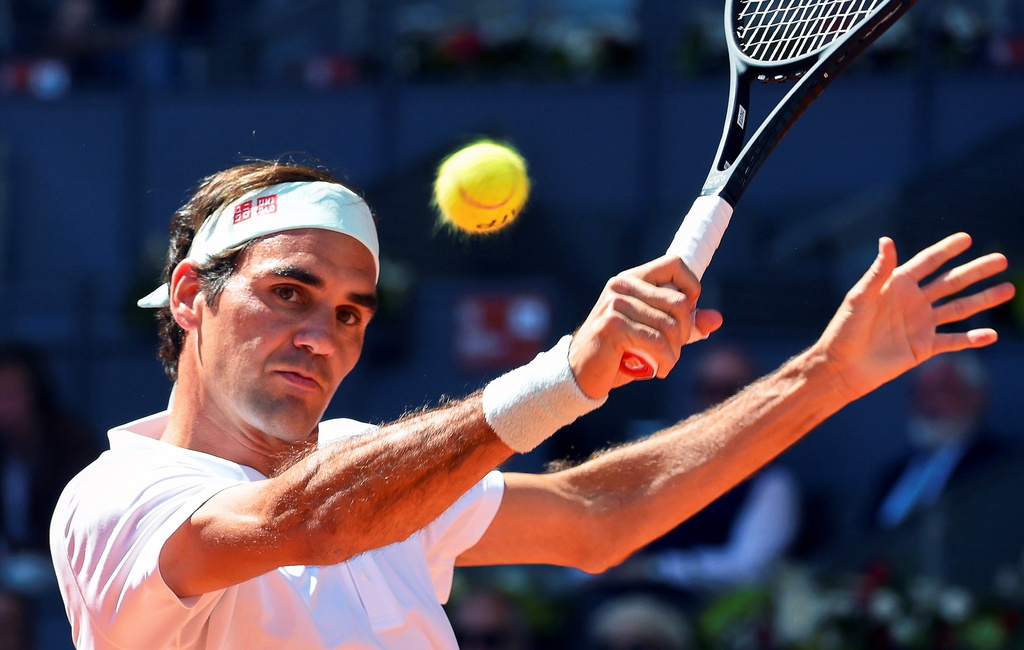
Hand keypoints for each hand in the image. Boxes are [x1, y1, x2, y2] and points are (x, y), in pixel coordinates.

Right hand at [568, 255, 723, 397]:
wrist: (581, 372)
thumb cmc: (619, 351)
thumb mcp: (655, 334)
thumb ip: (684, 324)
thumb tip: (717, 319)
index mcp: (633, 279)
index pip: (675, 264)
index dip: (692, 287)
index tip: (687, 313)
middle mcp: (622, 286)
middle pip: (679, 301)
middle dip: (685, 331)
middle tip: (674, 348)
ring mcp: (615, 304)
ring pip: (670, 325)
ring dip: (674, 351)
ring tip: (665, 362)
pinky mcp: (612, 325)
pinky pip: (656, 341)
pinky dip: (665, 360)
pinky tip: (659, 370)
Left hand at [816, 233, 1014, 400]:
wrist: (841, 367)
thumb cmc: (844, 330)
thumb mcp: (860, 297)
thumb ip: (878, 272)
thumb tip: (887, 240)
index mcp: (897, 285)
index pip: (927, 263)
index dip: (946, 250)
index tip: (966, 238)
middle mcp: (913, 302)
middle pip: (951, 282)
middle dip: (976, 271)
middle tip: (1001, 259)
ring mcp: (921, 324)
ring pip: (959, 308)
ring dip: (983, 300)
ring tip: (1008, 289)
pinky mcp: (924, 347)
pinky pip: (954, 341)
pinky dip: (972, 339)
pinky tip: (991, 334)